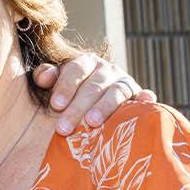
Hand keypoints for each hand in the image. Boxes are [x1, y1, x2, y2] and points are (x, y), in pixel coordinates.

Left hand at [33, 54, 154, 134]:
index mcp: (87, 62)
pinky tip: (146, 101)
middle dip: (78, 107)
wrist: (96, 100)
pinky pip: (143, 97)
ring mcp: (124, 82)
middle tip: (64, 127)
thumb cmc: (70, 93)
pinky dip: (146, 99)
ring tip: (92, 122)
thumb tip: (43, 78)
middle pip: (94, 86)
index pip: (76, 69)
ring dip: (104, 107)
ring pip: (116, 92)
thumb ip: (46, 76)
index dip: (66, 86)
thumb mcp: (56, 82)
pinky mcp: (139, 96)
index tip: (56, 105)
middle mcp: (107, 70)